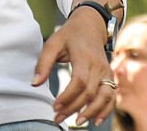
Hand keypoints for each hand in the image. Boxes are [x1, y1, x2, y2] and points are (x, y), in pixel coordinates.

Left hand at [34, 8, 115, 126]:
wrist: (91, 25)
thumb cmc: (69, 35)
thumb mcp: (52, 43)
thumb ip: (43, 63)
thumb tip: (35, 83)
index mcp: (84, 57)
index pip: (79, 82)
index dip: (68, 97)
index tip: (54, 106)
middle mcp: (99, 66)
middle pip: (90, 93)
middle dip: (74, 108)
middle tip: (58, 117)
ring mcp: (107, 72)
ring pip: (104, 97)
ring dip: (92, 112)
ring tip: (77, 122)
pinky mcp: (110, 77)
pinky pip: (111, 96)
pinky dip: (106, 110)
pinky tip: (95, 121)